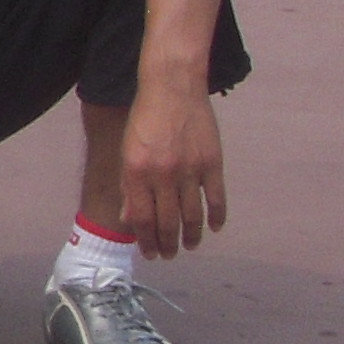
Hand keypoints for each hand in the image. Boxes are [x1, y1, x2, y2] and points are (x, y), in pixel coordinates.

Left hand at [118, 76, 226, 257]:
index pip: (141, 218)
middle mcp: (162, 174)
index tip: (150, 253)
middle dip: (167, 244)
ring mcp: (190, 169)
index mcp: (136, 171)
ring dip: (191, 236)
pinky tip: (214, 229)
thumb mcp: (126, 151)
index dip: (146, 241)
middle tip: (168, 255)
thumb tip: (131, 220)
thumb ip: (128, 186)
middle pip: (167, 222)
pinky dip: (216, 217)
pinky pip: (216, 198)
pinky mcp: (212, 163)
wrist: (172, 88)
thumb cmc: (144, 119)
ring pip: (192, 215)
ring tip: (189, 246)